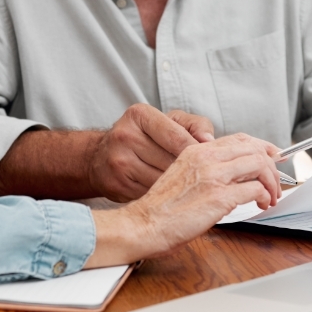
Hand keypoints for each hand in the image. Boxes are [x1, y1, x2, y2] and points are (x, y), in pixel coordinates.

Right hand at [85, 133, 279, 266]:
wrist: (145, 223)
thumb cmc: (161, 207)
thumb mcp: (182, 175)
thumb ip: (206, 168)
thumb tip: (234, 174)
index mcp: (196, 150)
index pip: (239, 139)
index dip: (261, 146)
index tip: (272, 156)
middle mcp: (206, 158)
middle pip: (253, 148)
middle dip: (271, 165)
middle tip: (275, 181)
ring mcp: (213, 176)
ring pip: (259, 164)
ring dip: (272, 181)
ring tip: (271, 196)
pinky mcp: (219, 196)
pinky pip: (255, 188)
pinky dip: (265, 196)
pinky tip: (261, 204)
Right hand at [88, 103, 214, 201]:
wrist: (100, 156)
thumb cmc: (144, 137)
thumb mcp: (169, 121)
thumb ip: (195, 125)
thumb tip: (209, 141)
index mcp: (140, 115)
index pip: (177, 137)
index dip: (198, 152)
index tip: (211, 162)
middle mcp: (125, 135)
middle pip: (171, 161)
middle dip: (189, 172)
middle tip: (202, 178)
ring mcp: (119, 161)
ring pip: (162, 181)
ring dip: (178, 186)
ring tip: (187, 186)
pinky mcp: (116, 184)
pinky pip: (150, 194)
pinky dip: (162, 196)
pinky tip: (168, 193)